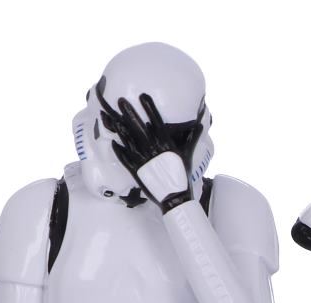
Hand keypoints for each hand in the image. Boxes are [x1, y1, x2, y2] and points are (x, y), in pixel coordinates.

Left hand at [110, 93, 200, 210]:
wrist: (175, 199)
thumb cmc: (183, 178)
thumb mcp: (188, 155)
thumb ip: (191, 138)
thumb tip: (199, 125)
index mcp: (166, 145)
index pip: (156, 122)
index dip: (149, 109)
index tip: (142, 96)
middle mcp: (153, 150)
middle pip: (139, 128)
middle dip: (129, 113)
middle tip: (121, 101)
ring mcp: (143, 160)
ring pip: (128, 140)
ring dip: (119, 128)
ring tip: (111, 117)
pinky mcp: (136, 171)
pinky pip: (124, 158)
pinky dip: (118, 150)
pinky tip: (112, 141)